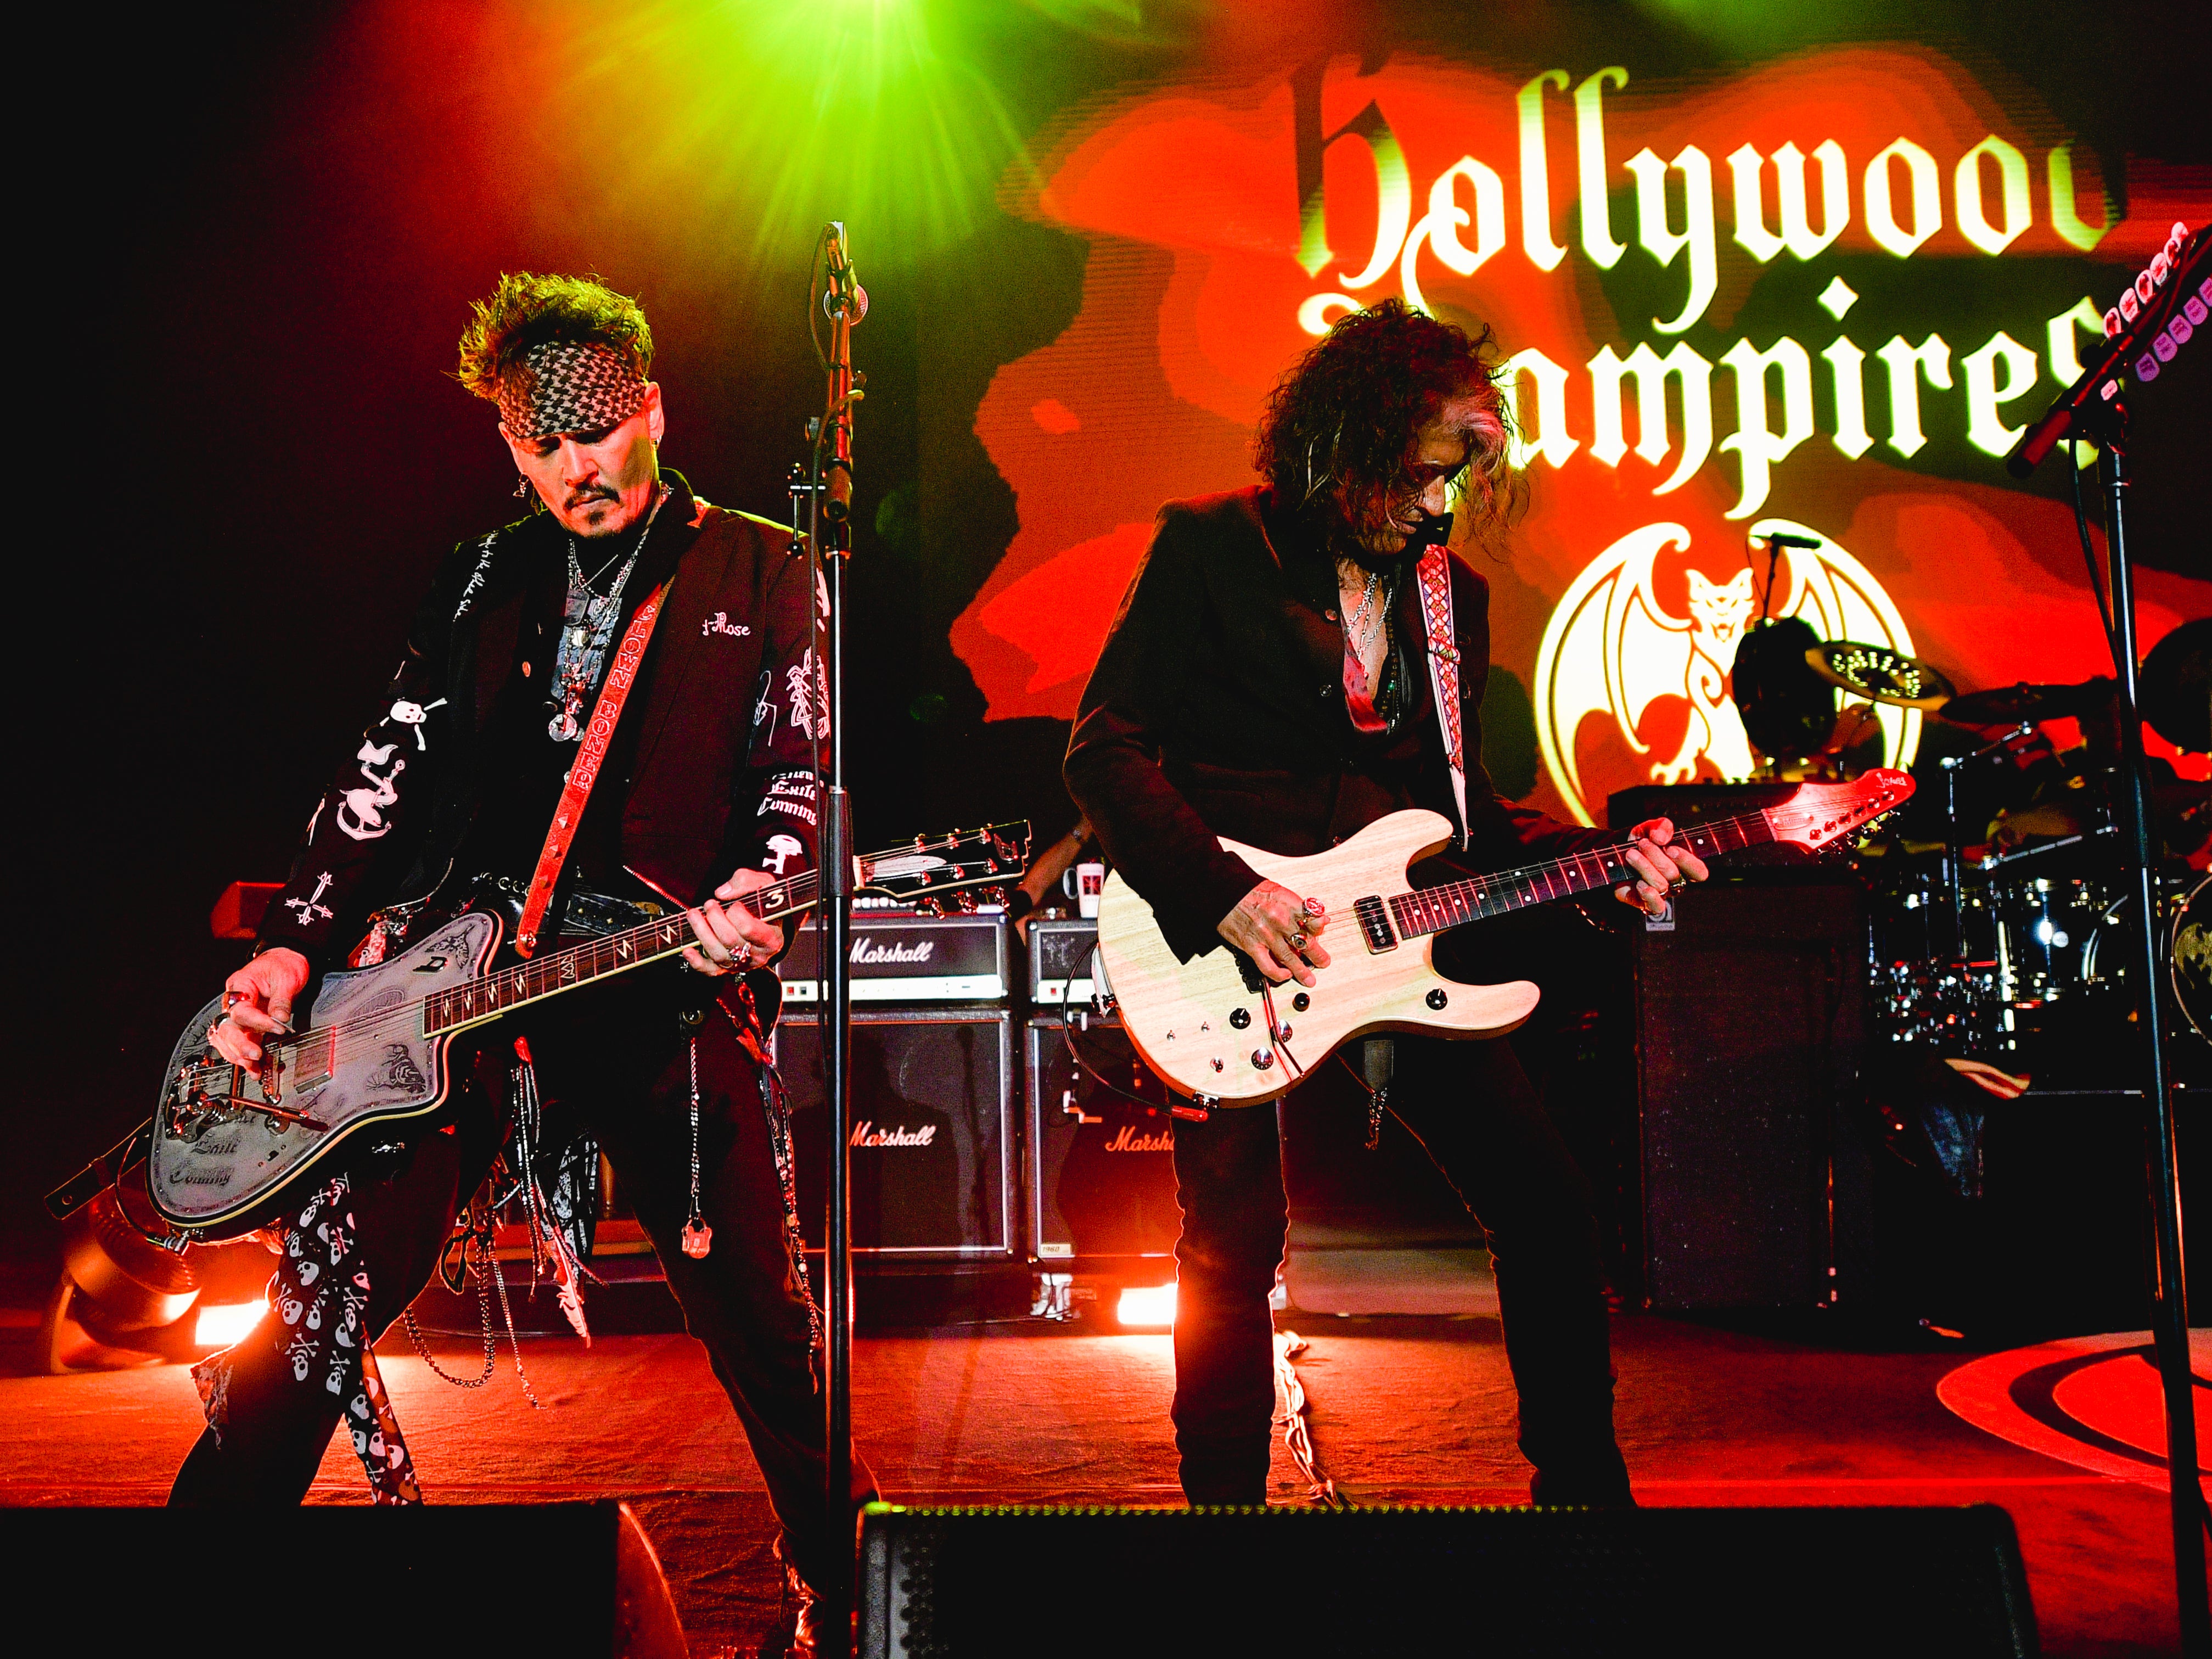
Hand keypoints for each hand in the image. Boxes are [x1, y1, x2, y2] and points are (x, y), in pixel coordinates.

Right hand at [210, 948, 309, 1065]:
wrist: (286, 961)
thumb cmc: (282, 965)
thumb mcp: (286, 978)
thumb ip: (281, 1000)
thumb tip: (280, 1019)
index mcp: (239, 986)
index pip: (242, 1011)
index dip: (258, 1022)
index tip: (278, 1028)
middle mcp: (234, 1003)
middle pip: (226, 1029)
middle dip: (239, 1045)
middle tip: (255, 1055)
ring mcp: (239, 1016)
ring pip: (228, 1041)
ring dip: (240, 1056)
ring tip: (254, 1069)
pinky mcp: (248, 1026)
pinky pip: (242, 1043)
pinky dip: (247, 1057)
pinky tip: (257, 1068)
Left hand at [681, 868, 783, 976]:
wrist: (769, 924)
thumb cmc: (767, 906)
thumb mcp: (765, 886)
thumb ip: (747, 882)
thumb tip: (722, 893)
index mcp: (772, 938)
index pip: (749, 929)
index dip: (736, 914)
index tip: (734, 904)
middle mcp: (758, 955)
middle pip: (729, 940)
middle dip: (714, 918)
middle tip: (710, 904)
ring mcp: (741, 964)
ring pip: (716, 953)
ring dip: (701, 931)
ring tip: (694, 914)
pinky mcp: (726, 968)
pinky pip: (709, 970)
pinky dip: (695, 961)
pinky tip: (687, 949)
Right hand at [1218, 880, 1331, 986]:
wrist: (1224, 890)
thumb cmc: (1249, 891)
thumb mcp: (1279, 891)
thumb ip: (1299, 906)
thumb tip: (1318, 917)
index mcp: (1288, 904)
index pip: (1313, 920)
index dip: (1319, 928)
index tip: (1320, 933)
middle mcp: (1280, 919)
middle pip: (1306, 941)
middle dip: (1317, 955)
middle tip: (1323, 962)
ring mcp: (1266, 934)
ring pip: (1290, 958)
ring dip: (1302, 971)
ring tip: (1309, 978)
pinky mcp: (1251, 945)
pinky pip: (1268, 966)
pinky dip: (1279, 974)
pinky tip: (1285, 975)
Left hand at [1613, 818, 1709, 917]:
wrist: (1615, 857)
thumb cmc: (1639, 843)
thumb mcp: (1649, 828)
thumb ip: (1661, 826)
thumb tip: (1661, 838)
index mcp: (1683, 865)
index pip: (1699, 871)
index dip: (1688, 861)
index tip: (1670, 848)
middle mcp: (1676, 881)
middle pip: (1674, 874)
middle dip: (1656, 856)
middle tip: (1641, 843)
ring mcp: (1662, 894)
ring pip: (1661, 885)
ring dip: (1644, 866)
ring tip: (1630, 854)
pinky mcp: (1647, 903)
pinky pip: (1656, 907)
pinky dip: (1649, 895)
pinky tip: (1639, 884)